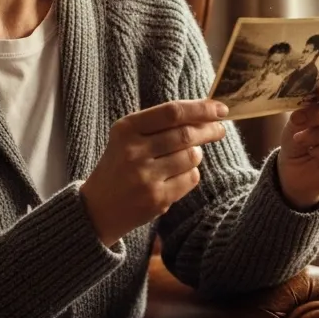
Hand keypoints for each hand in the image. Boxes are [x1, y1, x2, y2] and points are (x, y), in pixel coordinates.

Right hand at [80, 99, 228, 245]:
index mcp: (126, 129)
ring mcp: (145, 177)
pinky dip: (191, 173)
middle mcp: (134, 151)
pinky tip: (179, 175)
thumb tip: (205, 112)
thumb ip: (160, 123)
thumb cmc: (120, 165)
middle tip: (219, 129)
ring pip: (192, 156)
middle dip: (209, 130)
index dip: (201, 108)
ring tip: (188, 155)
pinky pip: (191, 178)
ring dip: (197, 154)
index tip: (221, 108)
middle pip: (186, 134)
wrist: (98, 209)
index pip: (172, 112)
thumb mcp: (128, 138)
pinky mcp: (157, 199)